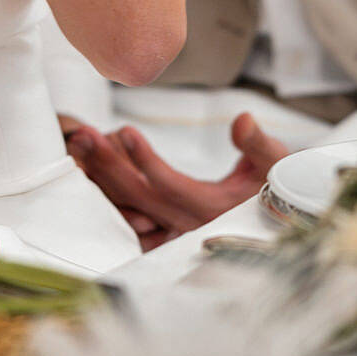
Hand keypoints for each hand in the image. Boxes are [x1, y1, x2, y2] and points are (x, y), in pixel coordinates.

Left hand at [65, 113, 288, 249]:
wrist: (277, 216)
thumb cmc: (277, 185)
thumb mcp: (276, 163)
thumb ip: (258, 144)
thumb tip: (241, 121)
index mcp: (214, 211)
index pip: (172, 187)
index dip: (146, 161)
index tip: (124, 130)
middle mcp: (189, 228)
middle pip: (140, 198)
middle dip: (109, 165)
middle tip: (84, 134)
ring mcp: (173, 234)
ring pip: (128, 209)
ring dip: (100, 178)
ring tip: (79, 145)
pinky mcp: (164, 234)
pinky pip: (126, 221)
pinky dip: (106, 197)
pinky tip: (88, 172)